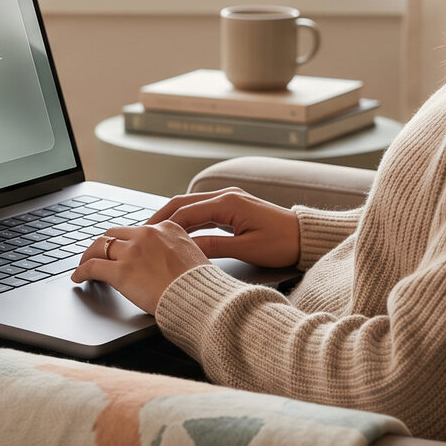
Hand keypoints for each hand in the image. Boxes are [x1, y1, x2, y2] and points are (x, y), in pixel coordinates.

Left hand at [70, 222, 209, 314]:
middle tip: (97, 255)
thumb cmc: (202, 285)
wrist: (202, 299)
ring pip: (99, 247)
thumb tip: (165, 260)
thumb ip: (175, 251)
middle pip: (114, 234)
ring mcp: (132, 251)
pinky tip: (78, 278)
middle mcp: (147, 234)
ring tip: (84, 265)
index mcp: (167, 228)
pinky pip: (92, 267)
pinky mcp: (121, 271)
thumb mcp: (194, 255)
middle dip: (104, 245)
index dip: (124, 241)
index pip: (137, 230)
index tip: (120, 249)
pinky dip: (81, 272)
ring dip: (88, 256)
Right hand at [143, 187, 300, 268]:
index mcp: (228, 203)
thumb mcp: (245, 249)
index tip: (146, 237)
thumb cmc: (281, 243)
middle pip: (183, 203)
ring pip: (192, 206)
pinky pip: (203, 211)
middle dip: (161, 217)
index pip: (186, 213)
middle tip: (140, 232)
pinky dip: (187, 220)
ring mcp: (230, 199)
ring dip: (172, 218)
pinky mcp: (233, 207)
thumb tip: (184, 248)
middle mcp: (226, 195)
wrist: (305, 237)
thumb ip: (213, 246)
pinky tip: (177, 232)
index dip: (164, 225)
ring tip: (153, 233)